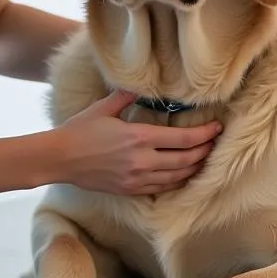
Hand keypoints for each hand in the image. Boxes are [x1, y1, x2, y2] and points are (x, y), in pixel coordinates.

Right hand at [52, 90, 222, 195]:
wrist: (60, 159)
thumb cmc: (80, 130)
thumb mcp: (104, 108)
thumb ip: (127, 97)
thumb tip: (142, 87)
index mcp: (139, 137)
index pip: (184, 138)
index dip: (205, 134)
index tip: (216, 128)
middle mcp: (143, 160)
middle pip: (186, 159)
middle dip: (205, 151)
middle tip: (214, 142)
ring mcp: (137, 178)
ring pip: (178, 176)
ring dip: (195, 167)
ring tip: (204, 158)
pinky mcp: (131, 190)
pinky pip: (162, 188)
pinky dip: (177, 181)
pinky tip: (183, 174)